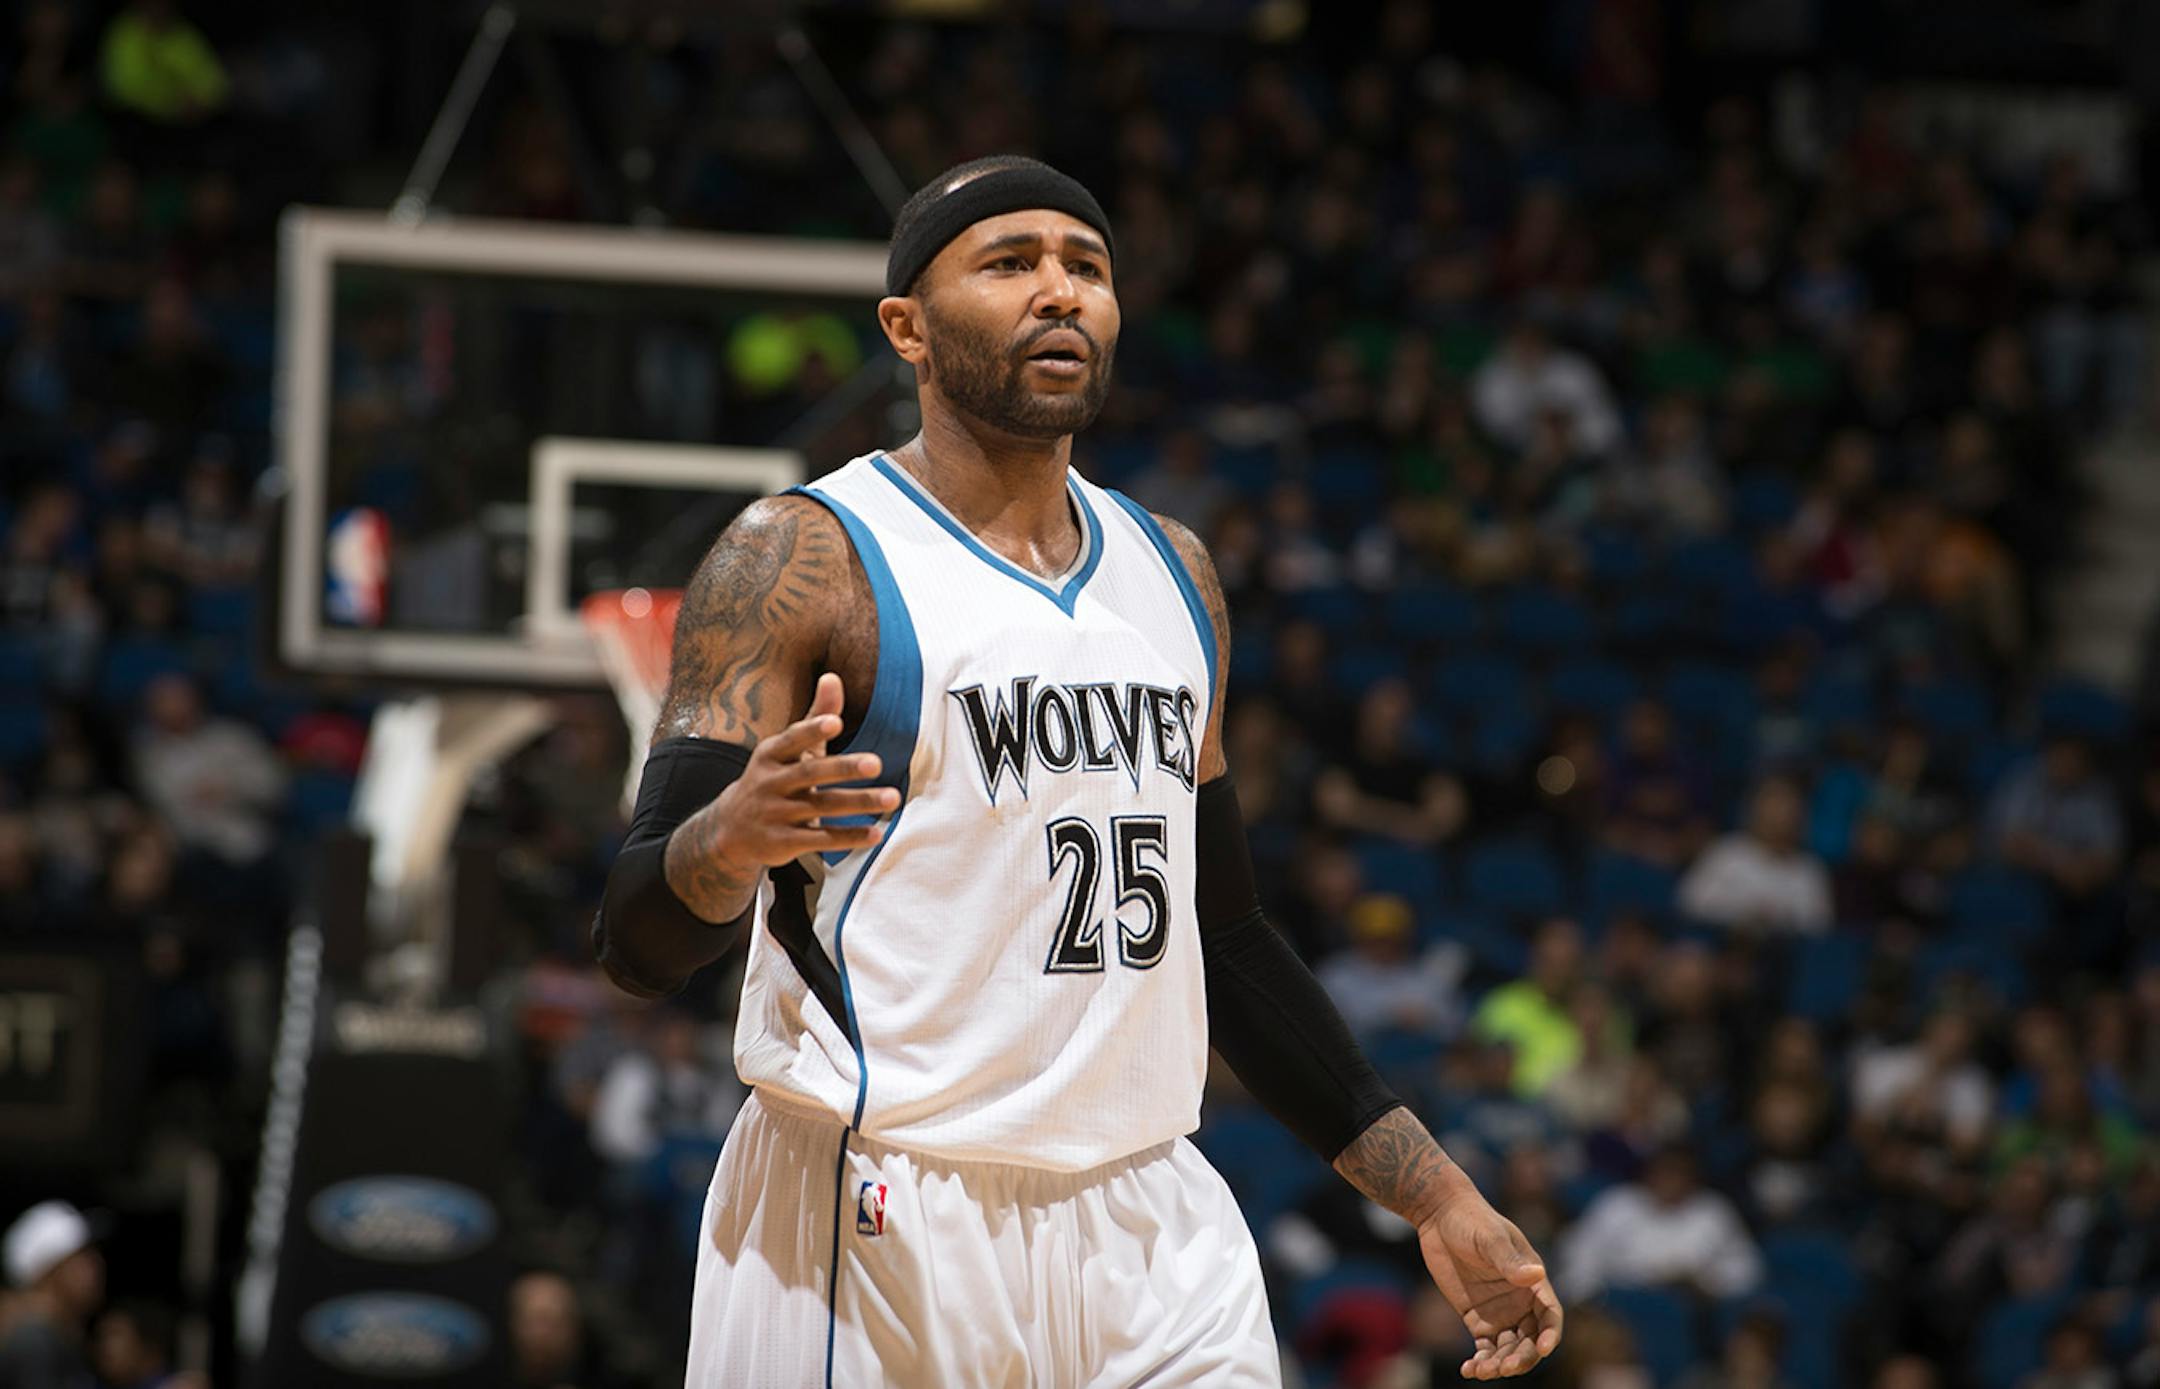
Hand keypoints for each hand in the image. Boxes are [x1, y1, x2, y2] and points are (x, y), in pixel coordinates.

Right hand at [693, 672, 896, 872]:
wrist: (731, 831)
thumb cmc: (773, 779)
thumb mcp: (788, 749)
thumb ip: (815, 716)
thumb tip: (833, 677)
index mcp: (771, 754)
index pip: (792, 739)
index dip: (812, 731)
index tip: (835, 723)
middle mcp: (771, 782)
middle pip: (810, 773)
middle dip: (843, 768)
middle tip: (877, 763)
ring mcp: (776, 814)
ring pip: (822, 807)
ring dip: (859, 802)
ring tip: (893, 797)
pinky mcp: (784, 842)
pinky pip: (821, 839)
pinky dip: (849, 837)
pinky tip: (877, 833)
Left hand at [1417, 1190, 1562, 1379]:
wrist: (1439, 1215)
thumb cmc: (1471, 1219)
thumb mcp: (1490, 1238)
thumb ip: (1509, 1261)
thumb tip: (1536, 1275)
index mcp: (1533, 1282)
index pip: (1550, 1315)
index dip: (1551, 1334)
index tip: (1542, 1349)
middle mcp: (1521, 1302)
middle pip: (1531, 1340)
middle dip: (1521, 1357)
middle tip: (1504, 1367)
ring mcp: (1499, 1313)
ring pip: (1508, 1349)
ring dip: (1499, 1364)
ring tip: (1482, 1371)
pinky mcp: (1476, 1319)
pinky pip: (1484, 1348)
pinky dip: (1480, 1362)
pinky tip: (1469, 1370)